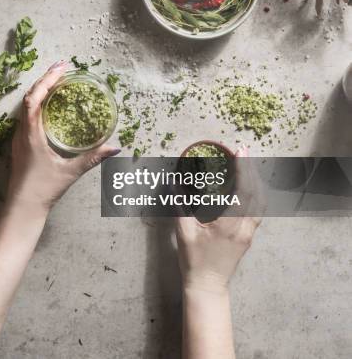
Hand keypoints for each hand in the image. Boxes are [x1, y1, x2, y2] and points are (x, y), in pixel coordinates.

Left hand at [7, 61, 120, 214]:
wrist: (22, 208)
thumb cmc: (43, 189)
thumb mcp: (71, 172)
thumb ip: (93, 158)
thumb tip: (114, 148)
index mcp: (31, 134)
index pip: (35, 98)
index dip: (47, 80)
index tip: (62, 67)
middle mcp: (22, 132)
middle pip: (29, 97)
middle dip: (45, 80)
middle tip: (63, 69)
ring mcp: (18, 138)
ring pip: (25, 106)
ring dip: (40, 90)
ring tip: (57, 82)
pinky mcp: (20, 144)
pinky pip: (26, 116)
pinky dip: (37, 104)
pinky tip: (49, 106)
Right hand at [176, 147, 262, 292]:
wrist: (207, 285)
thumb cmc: (193, 260)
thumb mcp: (183, 232)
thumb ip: (179, 205)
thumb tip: (174, 182)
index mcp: (229, 225)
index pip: (242, 192)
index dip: (243, 169)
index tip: (240, 152)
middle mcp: (244, 228)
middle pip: (256, 194)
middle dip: (251, 170)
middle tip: (243, 151)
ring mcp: (249, 234)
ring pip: (261, 203)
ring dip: (256, 181)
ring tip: (247, 165)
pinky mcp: (249, 237)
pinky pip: (259, 211)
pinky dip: (256, 194)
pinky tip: (248, 187)